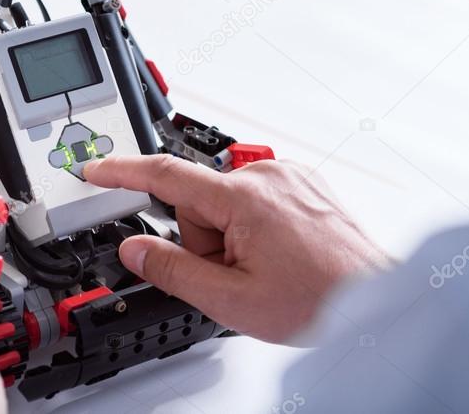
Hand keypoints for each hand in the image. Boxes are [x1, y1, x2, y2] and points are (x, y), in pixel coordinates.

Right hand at [83, 155, 390, 343]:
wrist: (372, 299)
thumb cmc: (317, 300)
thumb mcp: (230, 299)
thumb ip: (173, 270)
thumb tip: (135, 248)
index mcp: (244, 198)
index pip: (166, 175)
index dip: (122, 172)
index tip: (95, 169)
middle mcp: (266, 176)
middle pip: (199, 202)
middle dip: (205, 241)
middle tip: (236, 276)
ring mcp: (288, 177)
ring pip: (228, 204)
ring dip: (232, 237)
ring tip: (266, 269)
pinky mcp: (303, 183)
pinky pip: (256, 200)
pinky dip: (255, 227)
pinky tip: (280, 255)